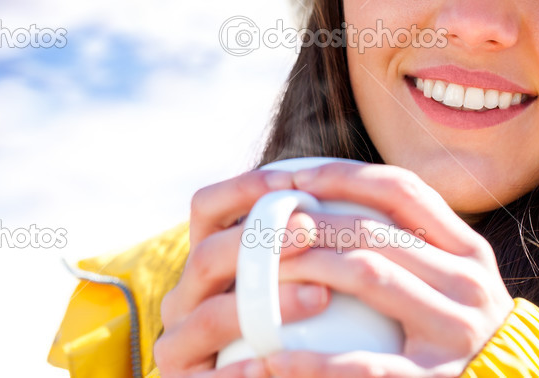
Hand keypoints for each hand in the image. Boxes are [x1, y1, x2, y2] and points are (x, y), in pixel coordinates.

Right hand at [153, 169, 331, 377]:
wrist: (271, 375)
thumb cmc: (301, 329)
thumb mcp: (296, 281)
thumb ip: (309, 250)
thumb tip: (360, 206)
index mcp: (206, 263)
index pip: (206, 208)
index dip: (243, 188)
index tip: (293, 181)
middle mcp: (184, 298)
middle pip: (207, 256)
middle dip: (258, 240)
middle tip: (310, 230)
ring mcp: (179, 343)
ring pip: (210, 316)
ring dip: (266, 302)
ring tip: (320, 296)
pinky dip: (247, 368)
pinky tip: (284, 358)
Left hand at [264, 162, 513, 377]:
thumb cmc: (459, 337)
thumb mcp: (454, 282)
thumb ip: (413, 246)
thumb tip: (335, 201)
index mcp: (468, 251)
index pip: (403, 190)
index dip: (344, 176)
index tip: (294, 176)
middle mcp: (468, 284)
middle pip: (375, 232)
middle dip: (310, 223)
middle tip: (260, 227)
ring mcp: (455, 333)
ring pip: (369, 276)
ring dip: (306, 268)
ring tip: (258, 274)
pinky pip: (363, 365)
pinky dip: (311, 360)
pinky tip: (271, 359)